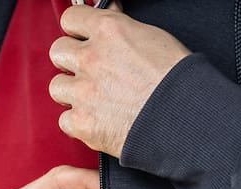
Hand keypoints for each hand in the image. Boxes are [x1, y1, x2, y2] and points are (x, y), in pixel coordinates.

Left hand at [49, 5, 190, 155]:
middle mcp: (91, 58)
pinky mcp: (82, 122)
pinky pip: (65, 120)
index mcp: (109, 31)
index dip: (76, 30)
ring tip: (93, 98)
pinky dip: (79, 122)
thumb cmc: (177, 79)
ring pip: (56, 87)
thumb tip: (109, 15)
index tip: (81, 39)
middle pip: (58, 52)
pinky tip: (98, 119)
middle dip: (70, 61)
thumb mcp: (152, 38)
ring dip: (71, 92)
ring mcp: (83, 91)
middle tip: (87, 72)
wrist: (184, 117)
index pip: (71, 18)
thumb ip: (122, 27)